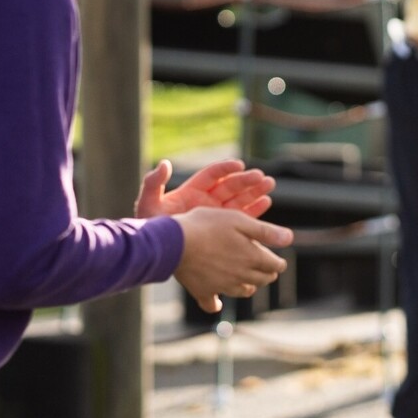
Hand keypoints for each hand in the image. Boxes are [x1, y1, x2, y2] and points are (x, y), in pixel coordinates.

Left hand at [137, 159, 274, 219]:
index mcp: (191, 192)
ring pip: (239, 200)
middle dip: (246, 181)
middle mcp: (206, 201)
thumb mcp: (148, 205)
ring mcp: (216, 215)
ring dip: (254, 192)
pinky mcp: (223, 230)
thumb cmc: (151, 229)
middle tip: (261, 177)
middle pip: (229, 186)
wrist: (156, 254)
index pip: (211, 176)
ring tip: (269, 185)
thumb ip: (153, 184)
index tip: (239, 165)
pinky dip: (253, 211)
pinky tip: (265, 203)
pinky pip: (241, 219)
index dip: (225, 169)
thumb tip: (164, 164)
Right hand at [172, 208, 294, 313]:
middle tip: (267, 271)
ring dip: (249, 287)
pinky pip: (212, 304)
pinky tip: (218, 304)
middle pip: (262, 280)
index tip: (279, 262)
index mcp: (252, 258)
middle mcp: (241, 275)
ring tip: (249, 283)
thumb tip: (290, 239)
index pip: (275, 265)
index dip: (278, 263)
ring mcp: (222, 286)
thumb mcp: (239, 220)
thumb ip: (266, 231)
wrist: (173, 242)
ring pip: (243, 291)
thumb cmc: (206, 225)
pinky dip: (216, 304)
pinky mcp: (203, 292)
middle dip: (267, 274)